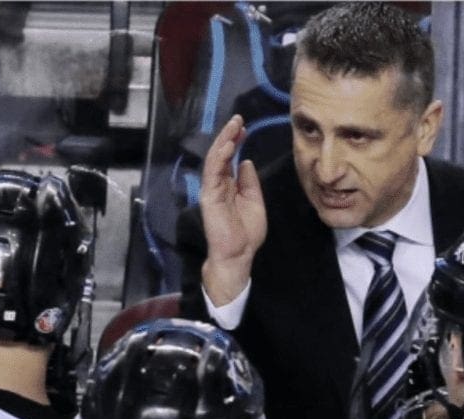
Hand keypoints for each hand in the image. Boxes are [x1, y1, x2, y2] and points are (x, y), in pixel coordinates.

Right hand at [199, 115, 266, 305]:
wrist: (238, 254)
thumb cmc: (246, 233)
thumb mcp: (254, 202)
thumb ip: (249, 183)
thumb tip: (246, 162)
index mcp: (228, 186)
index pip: (229, 158)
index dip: (236, 142)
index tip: (244, 128)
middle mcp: (218, 185)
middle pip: (220, 155)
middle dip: (228, 136)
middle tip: (238, 119)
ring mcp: (212, 189)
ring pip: (215, 159)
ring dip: (223, 141)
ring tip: (233, 126)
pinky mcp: (209, 196)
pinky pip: (213, 172)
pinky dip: (219, 157)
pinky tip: (228, 144)